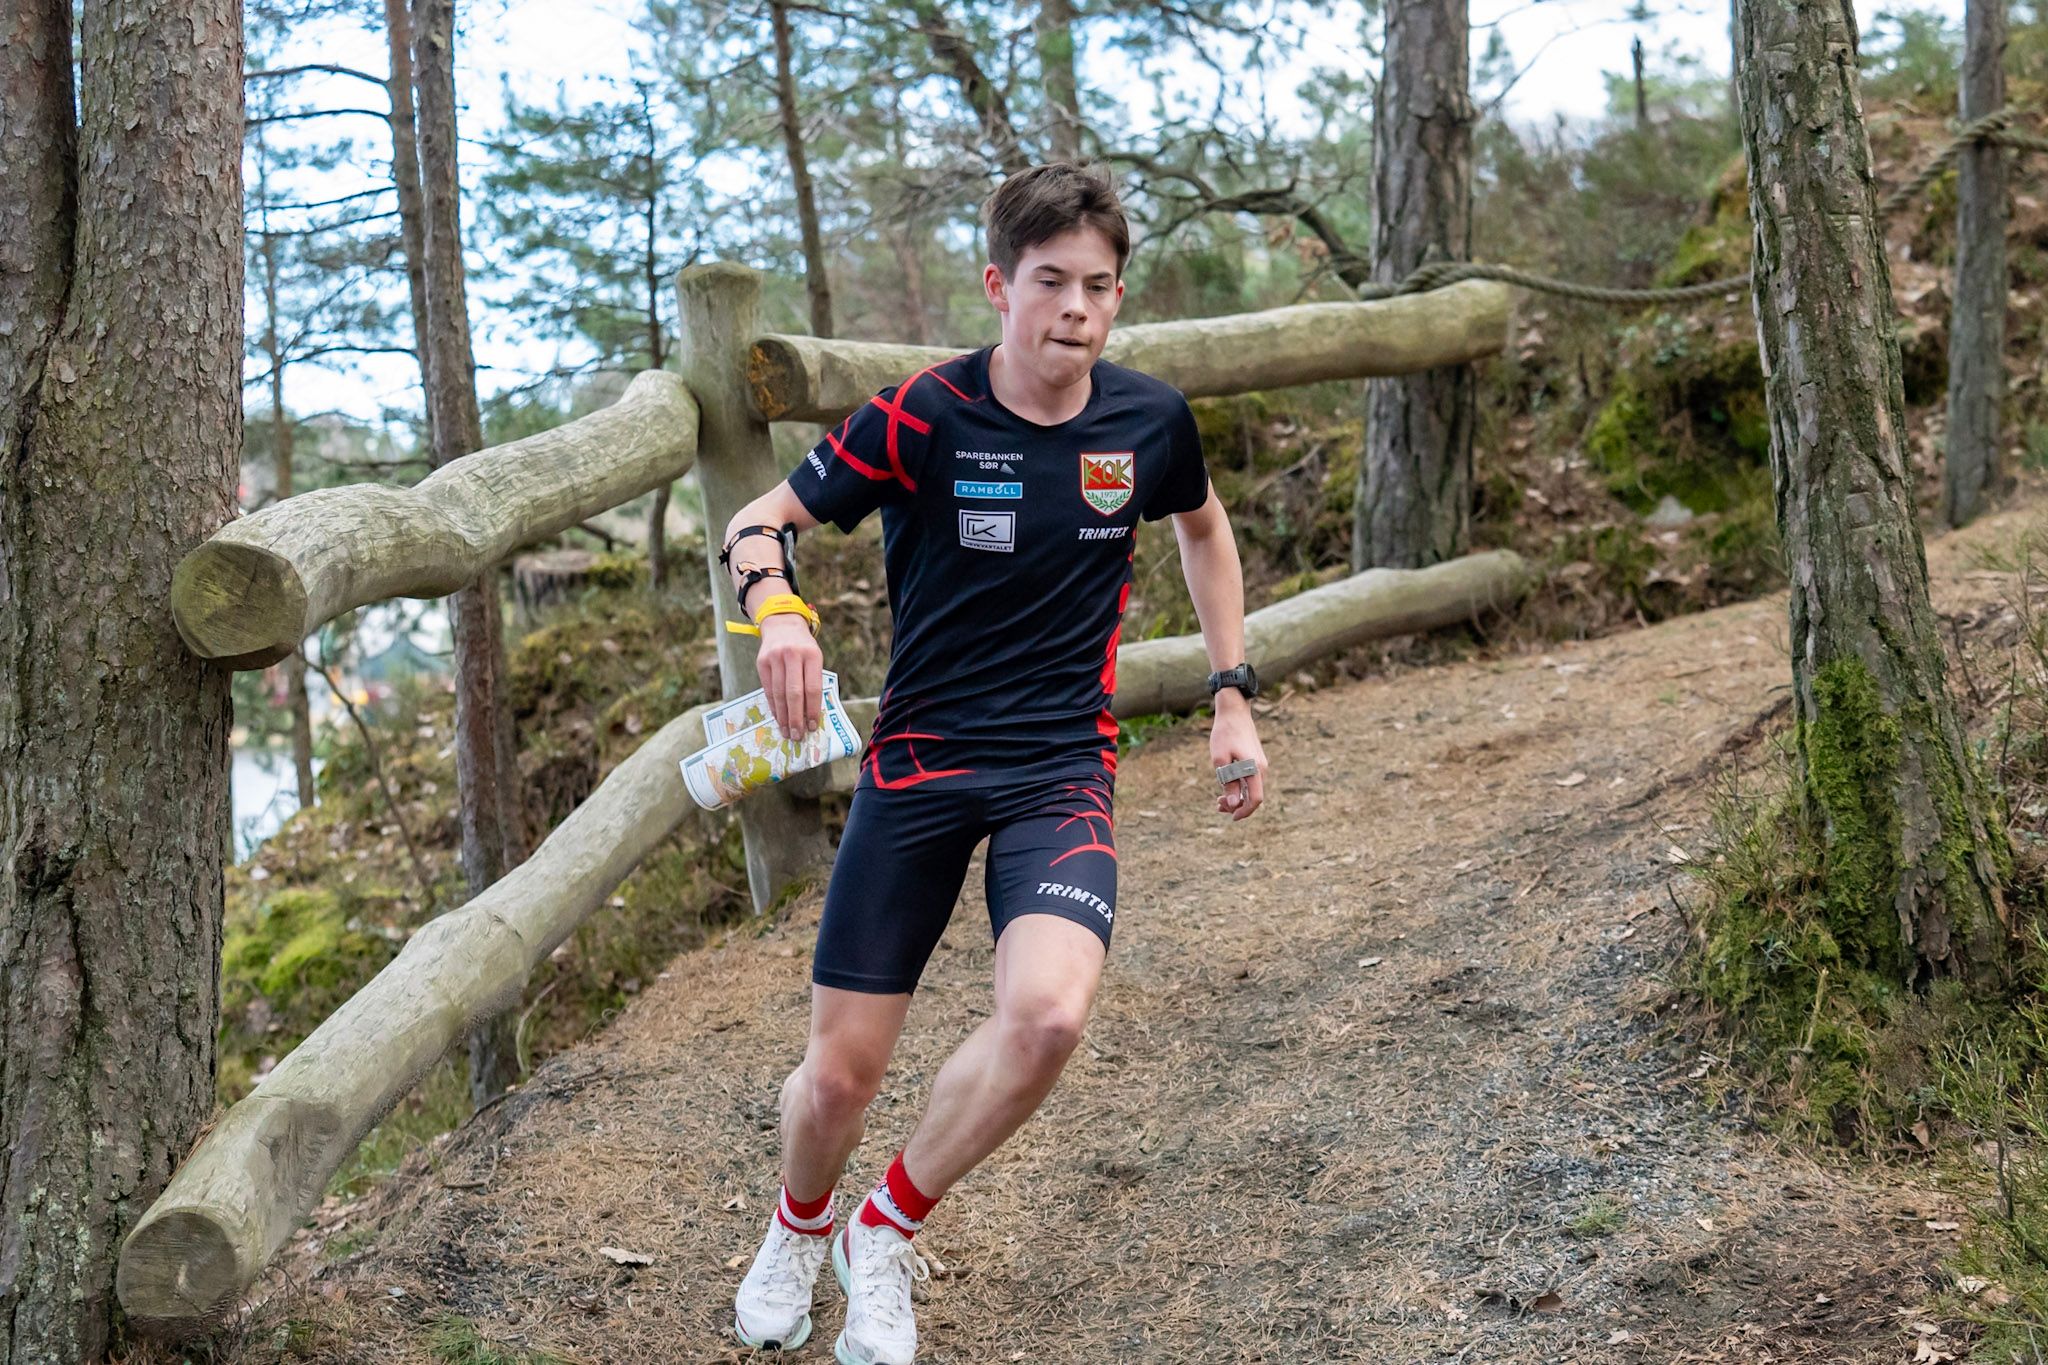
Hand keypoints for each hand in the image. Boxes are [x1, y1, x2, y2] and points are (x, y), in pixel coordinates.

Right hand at [755, 614, 821, 740]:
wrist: (782, 623)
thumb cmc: (803, 647)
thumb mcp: (814, 657)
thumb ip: (813, 681)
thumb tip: (810, 715)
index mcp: (812, 655)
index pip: (812, 688)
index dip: (812, 710)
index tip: (813, 726)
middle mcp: (793, 655)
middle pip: (794, 693)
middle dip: (796, 718)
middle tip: (797, 735)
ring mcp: (775, 658)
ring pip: (779, 693)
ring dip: (783, 716)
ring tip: (787, 731)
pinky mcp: (762, 662)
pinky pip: (767, 689)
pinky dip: (773, 706)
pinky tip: (778, 717)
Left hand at [1209, 693, 1266, 820]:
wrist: (1234, 711)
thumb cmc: (1225, 734)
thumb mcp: (1221, 760)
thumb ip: (1229, 783)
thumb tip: (1234, 804)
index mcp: (1254, 769)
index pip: (1255, 799)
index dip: (1244, 811)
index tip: (1231, 817)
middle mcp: (1261, 768)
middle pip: (1254, 796)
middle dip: (1237, 805)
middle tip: (1217, 805)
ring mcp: (1260, 764)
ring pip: (1252, 788)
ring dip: (1238, 796)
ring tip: (1219, 799)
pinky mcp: (1256, 759)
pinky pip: (1251, 779)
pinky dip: (1240, 786)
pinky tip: (1227, 786)